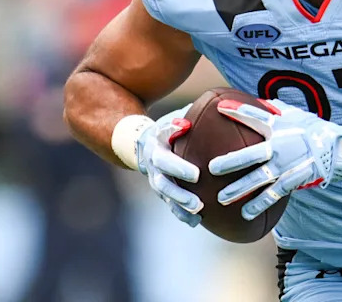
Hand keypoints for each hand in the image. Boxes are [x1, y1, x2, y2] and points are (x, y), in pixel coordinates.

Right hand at [136, 105, 203, 226]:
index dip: (179, 168)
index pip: (165, 160)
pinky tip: (198, 222)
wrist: (142, 143)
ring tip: (198, 213)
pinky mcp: (163, 192)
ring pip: (166, 198)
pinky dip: (182, 215)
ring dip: (181, 207)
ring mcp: (156, 181)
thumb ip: (181, 119)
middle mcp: (153, 168)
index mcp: (155, 148)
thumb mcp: (173, 118)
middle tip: (198, 203)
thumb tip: (190, 121)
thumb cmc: (168, 127)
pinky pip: (171, 206)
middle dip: (180, 194)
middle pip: (164, 184)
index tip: (197, 174)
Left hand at [208, 99, 341, 220]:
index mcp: (279, 128)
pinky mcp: (293, 181)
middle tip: (211, 169)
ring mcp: (286, 166)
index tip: (220, 108)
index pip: (256, 117)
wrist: (338, 149)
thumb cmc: (314, 129)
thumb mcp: (295, 115)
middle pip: (250, 155)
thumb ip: (275, 110)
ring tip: (222, 198)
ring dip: (240, 190)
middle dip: (230, 162)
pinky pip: (273, 195)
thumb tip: (257, 101)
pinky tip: (246, 214)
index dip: (238, 111)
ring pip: (259, 180)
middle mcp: (280, 147)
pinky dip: (260, 205)